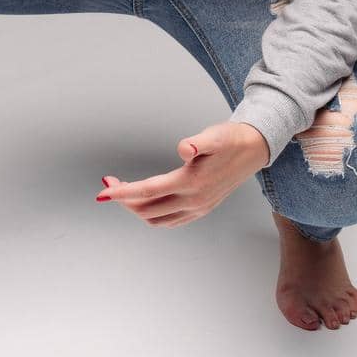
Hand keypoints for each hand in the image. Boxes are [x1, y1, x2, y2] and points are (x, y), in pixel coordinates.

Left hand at [95, 121, 270, 227]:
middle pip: (147, 208)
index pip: (147, 191)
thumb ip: (197, 143)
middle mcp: (193, 200)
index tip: (103, 192)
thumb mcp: (214, 135)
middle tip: (110, 185)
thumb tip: (184, 148)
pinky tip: (146, 203)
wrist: (254, 149)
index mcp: (191, 183)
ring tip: (124, 193)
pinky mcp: (202, 209)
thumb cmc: (231, 139)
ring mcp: (198, 208)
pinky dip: (152, 215)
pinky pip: (170, 221)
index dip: (122, 192)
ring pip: (156, 219)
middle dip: (124, 199)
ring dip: (136, 209)